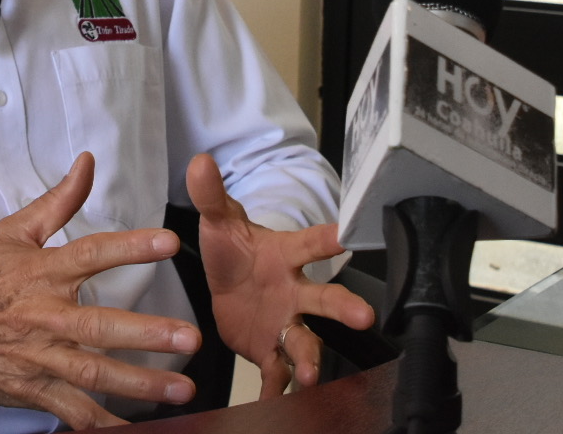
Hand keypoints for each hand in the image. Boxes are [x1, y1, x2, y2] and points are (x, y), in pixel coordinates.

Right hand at [0, 152, 200, 428]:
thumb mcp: (12, 231)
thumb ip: (58, 201)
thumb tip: (89, 163)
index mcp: (44, 272)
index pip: (94, 254)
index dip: (131, 246)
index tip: (169, 242)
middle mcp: (46, 316)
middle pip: (102, 327)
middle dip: (148, 335)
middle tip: (191, 338)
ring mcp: (40, 358)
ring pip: (96, 375)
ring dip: (141, 384)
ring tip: (182, 388)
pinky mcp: (33, 390)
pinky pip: (74, 411)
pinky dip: (103, 424)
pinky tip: (136, 430)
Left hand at [186, 153, 375, 398]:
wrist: (228, 285)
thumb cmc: (234, 249)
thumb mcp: (220, 220)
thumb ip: (212, 194)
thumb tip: (199, 162)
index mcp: (285, 255)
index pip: (313, 242)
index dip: (332, 238)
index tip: (350, 234)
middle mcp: (294, 291)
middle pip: (324, 299)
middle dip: (343, 307)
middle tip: (363, 316)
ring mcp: (285, 322)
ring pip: (305, 340)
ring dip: (310, 357)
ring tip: (311, 375)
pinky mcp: (269, 349)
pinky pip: (276, 370)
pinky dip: (276, 387)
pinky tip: (274, 401)